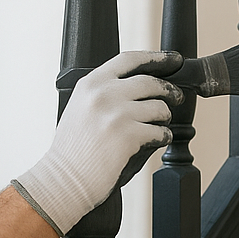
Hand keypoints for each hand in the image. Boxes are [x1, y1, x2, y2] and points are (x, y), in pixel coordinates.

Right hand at [13, 51, 183, 234]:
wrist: (63, 179)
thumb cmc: (72, 151)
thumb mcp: (79, 108)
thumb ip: (103, 94)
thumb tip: (138, 88)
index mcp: (90, 84)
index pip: (129, 60)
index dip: (156, 58)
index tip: (173, 59)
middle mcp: (103, 94)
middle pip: (150, 82)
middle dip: (168, 90)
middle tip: (175, 98)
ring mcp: (116, 114)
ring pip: (159, 107)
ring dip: (165, 117)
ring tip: (159, 125)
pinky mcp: (128, 136)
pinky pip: (160, 131)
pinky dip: (164, 136)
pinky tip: (157, 140)